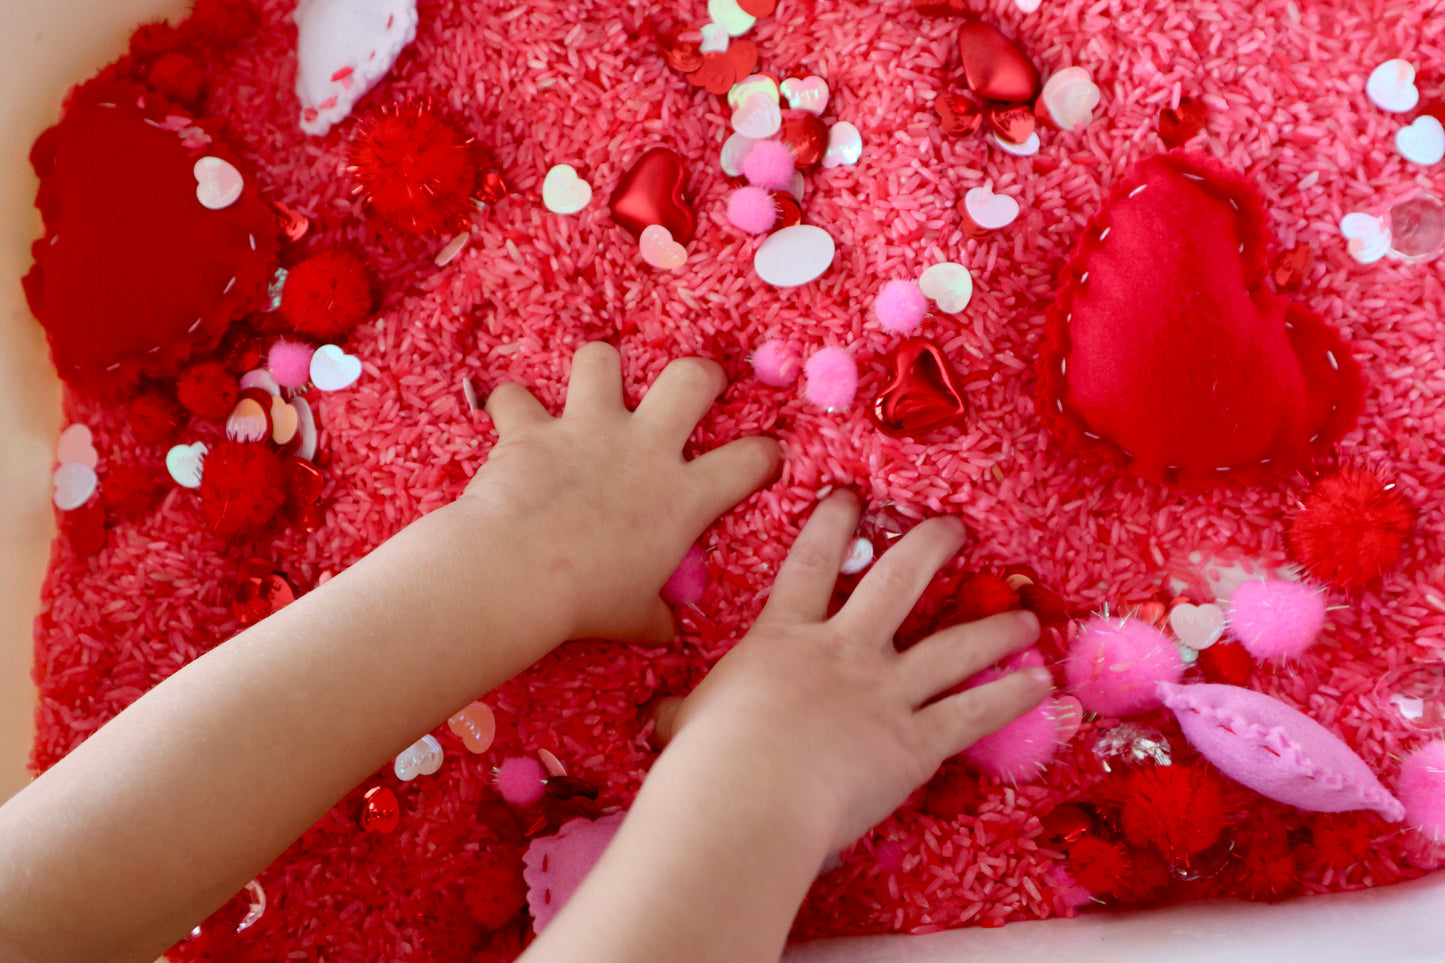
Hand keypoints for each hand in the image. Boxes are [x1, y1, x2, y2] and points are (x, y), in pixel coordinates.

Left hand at [455, 342, 781, 644]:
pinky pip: (515, 398)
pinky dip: (511, 406)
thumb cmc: (585, 603)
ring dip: (598, 369)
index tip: (768, 455)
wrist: (517, 575)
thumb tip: (668, 630)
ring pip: (602, 361)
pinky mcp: (532, 430)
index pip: (749, 461)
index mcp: (681, 497)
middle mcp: (642, 449)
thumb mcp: (636, 618)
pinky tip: (510, 418)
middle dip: (700, 375)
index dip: (767, 453)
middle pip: (690, 378)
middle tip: (696, 389)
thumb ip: (657, 616)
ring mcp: (586, 431)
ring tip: (595, 385)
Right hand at [651, 491, 1051, 849]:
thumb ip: (686, 714)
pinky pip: (971, 714)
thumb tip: (663, 723)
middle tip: (956, 526)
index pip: (809, 566)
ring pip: (950, 648)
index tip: (852, 495)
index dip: (832, 525)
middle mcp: (842, 652)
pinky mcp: (913, 741)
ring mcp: (883, 693)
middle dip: (929, 549)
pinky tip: (1040, 682)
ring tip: (1025, 614)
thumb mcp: (686, 722)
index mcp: (783, 638)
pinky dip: (1008, 697)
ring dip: (991, 629)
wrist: (746, 792)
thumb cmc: (705, 758)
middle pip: (896, 584)